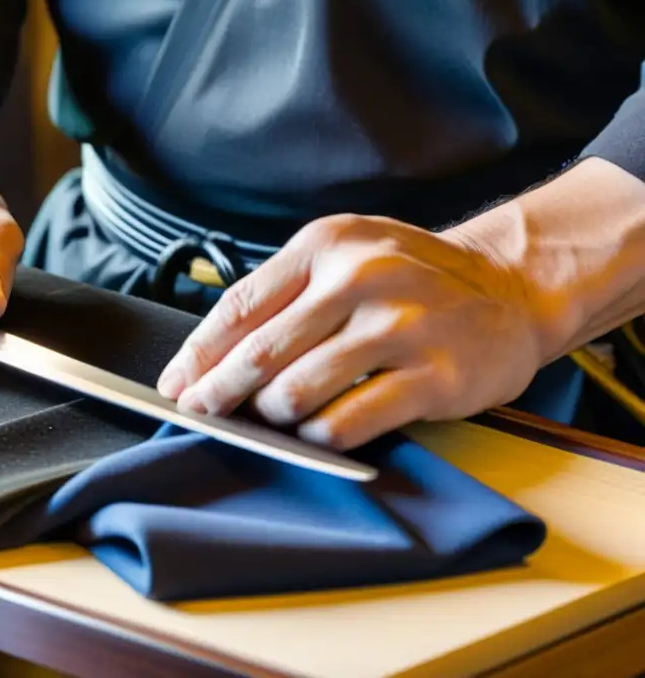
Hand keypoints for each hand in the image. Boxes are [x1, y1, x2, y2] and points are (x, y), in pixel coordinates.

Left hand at [156, 214, 547, 449]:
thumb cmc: (410, 279)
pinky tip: (316, 436)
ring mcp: (400, 327)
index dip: (198, 353)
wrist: (508, 290)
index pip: (240, 306)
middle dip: (217, 393)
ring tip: (272, 421)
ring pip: (297, 393)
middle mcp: (360, 278)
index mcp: (327, 245)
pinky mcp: (433, 377)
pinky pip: (348, 423)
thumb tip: (212, 357)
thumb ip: (285, 296)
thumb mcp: (346, 256)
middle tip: (198, 415)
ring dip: (270, 418)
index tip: (174, 384)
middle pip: (260, 353)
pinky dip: (318, 438)